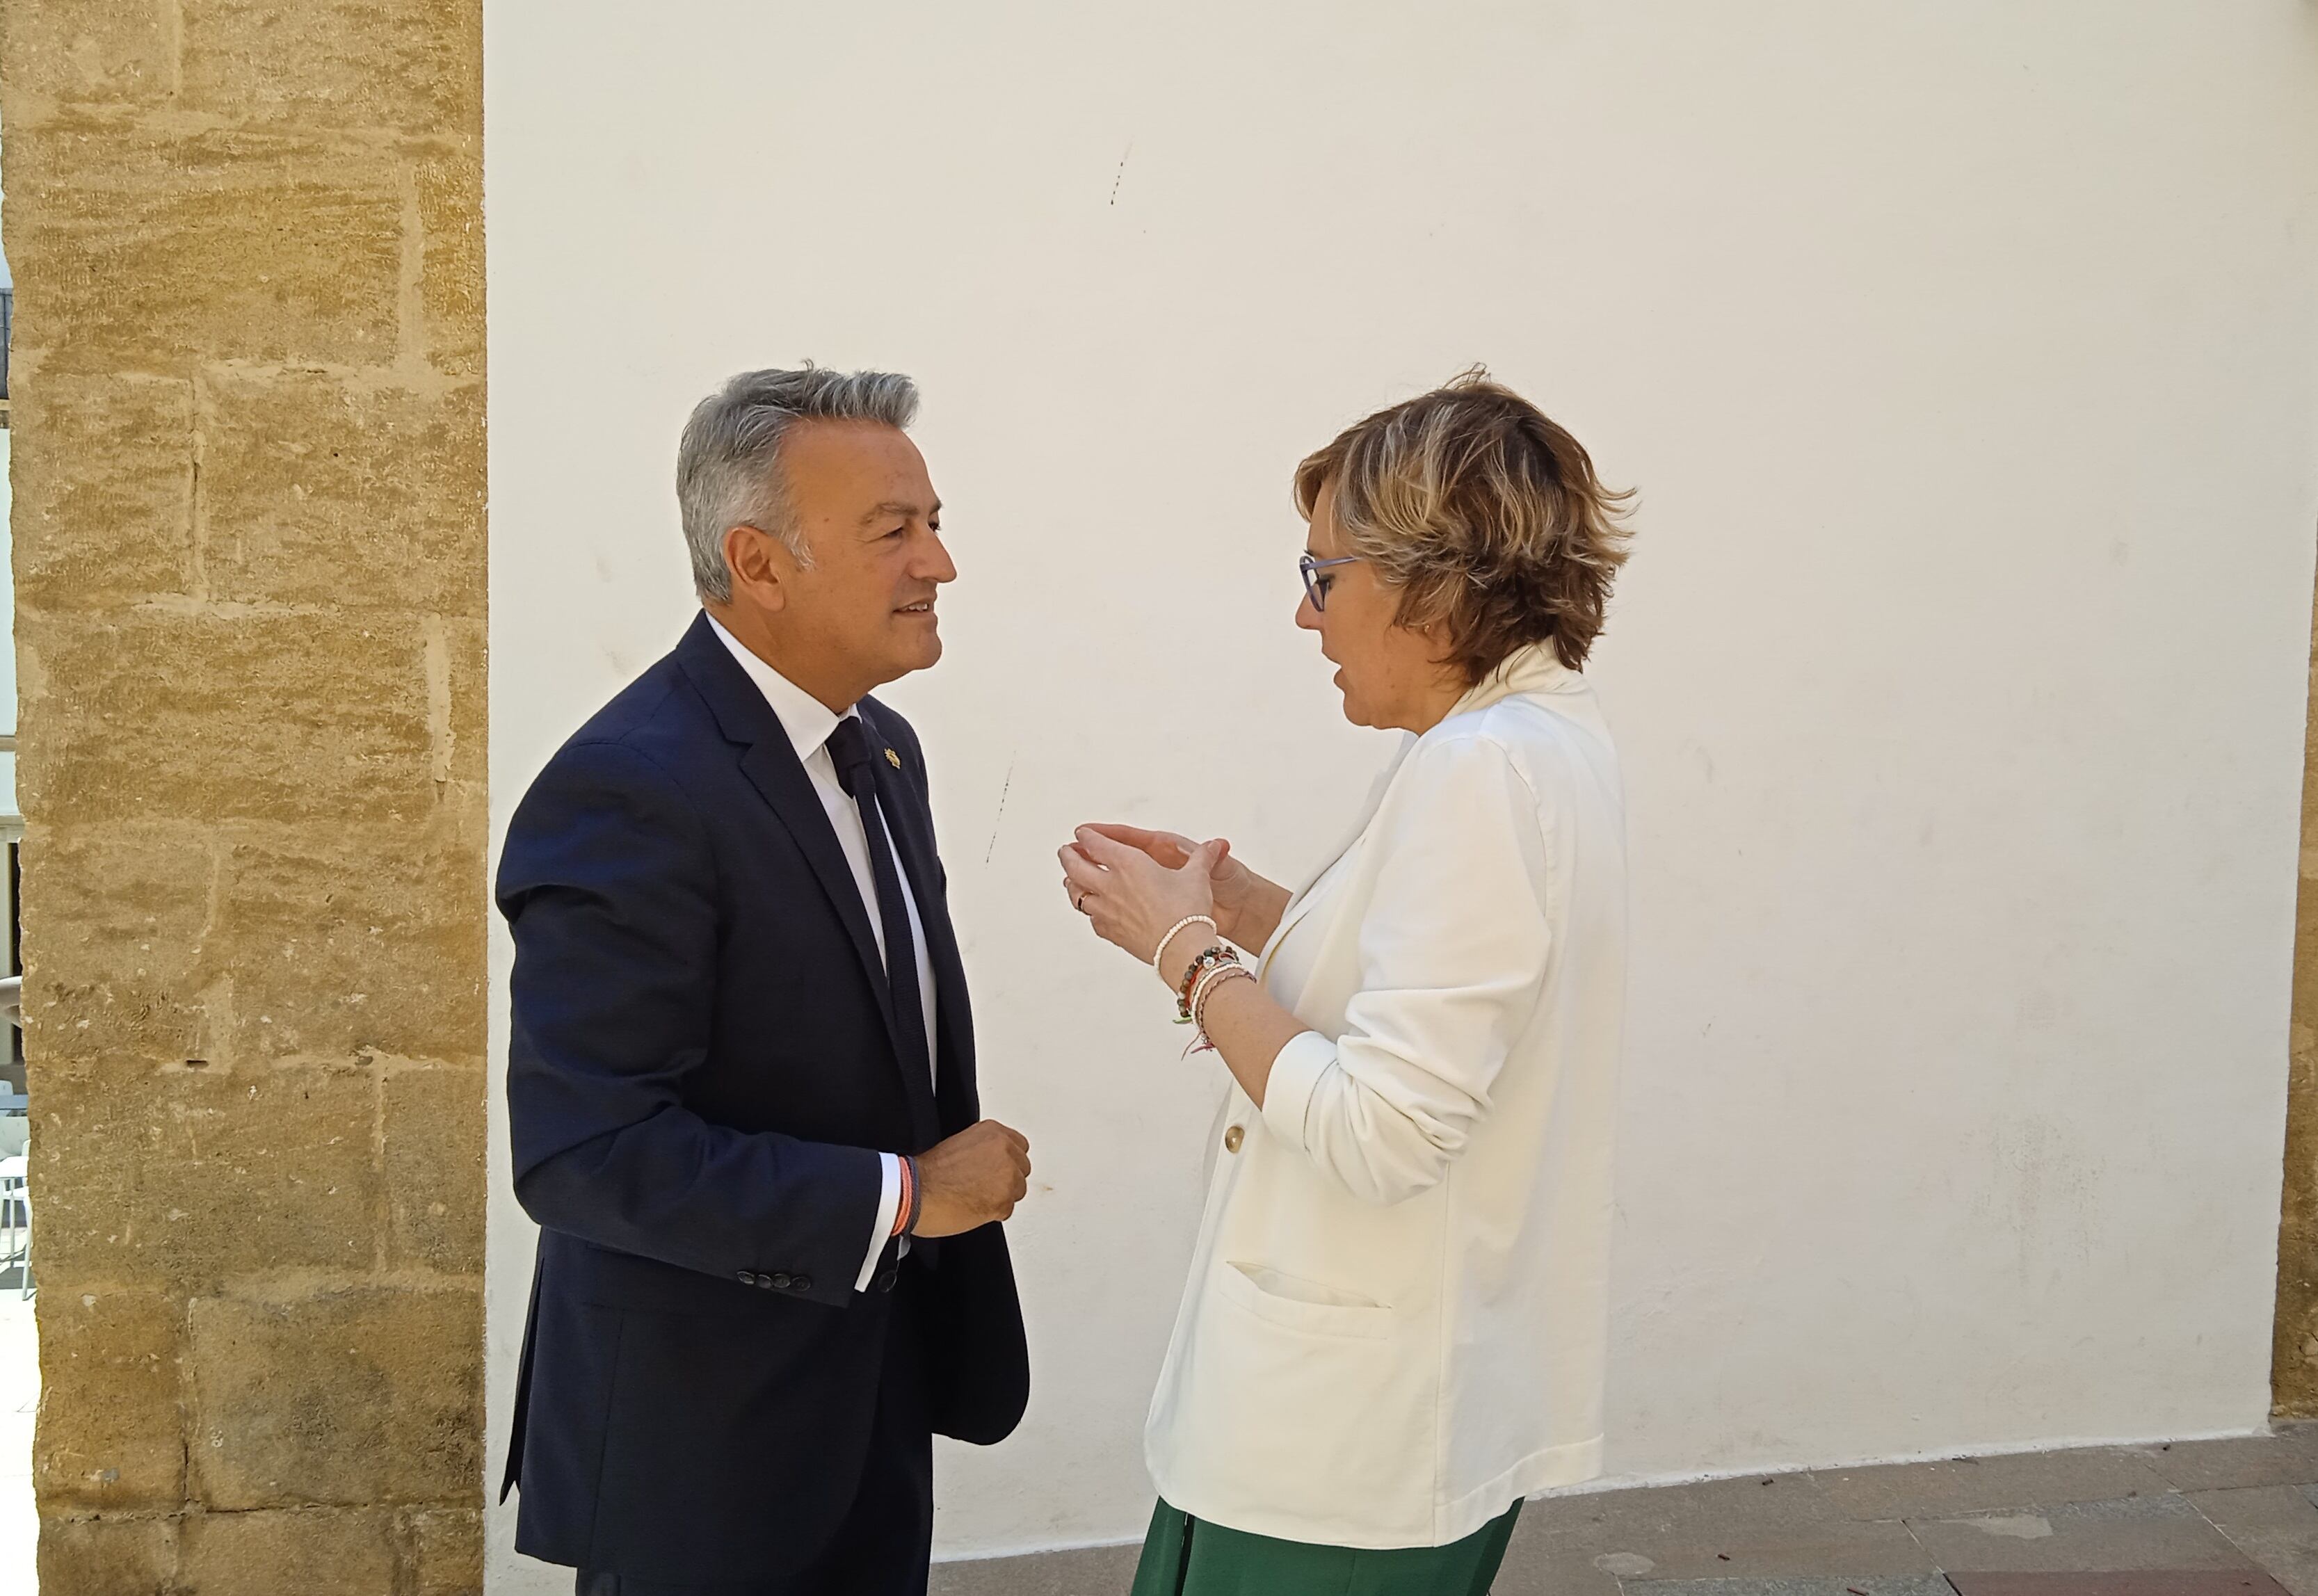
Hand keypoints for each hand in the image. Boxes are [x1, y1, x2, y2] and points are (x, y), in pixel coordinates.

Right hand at [912, 1120, 1030, 1237]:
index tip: (997, 1168)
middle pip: (1022, 1169)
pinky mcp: (1003, 1201)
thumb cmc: (929, 1172)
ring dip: (1001, 1197)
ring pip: (1017, 1191)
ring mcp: (1006, 1176)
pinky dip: (992, 1214)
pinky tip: (973, 1208)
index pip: (1020, 1146)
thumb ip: (985, 1149)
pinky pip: (1006, 1211)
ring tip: (975, 1196)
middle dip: (1007, 1179)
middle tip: (984, 1186)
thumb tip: (993, 1162)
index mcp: (993, 1133)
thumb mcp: (960, 1144)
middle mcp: (1004, 1150)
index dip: (1007, 1161)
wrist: (915, 1191)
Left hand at [1059, 825, 1221, 980]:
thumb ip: (1202, 857)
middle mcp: (1110, 885)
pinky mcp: (1110, 932)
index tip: (1082, 833)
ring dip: (1072, 884)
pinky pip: (1091, 919)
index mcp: (1128, 863)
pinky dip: (1089, 912)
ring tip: (1071, 880)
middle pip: (1074, 866)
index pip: (1095, 843)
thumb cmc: (1188, 910)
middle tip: (1065, 851)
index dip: (1086, 835)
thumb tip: (1217, 845)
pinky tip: (1094, 911)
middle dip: (1067, 855)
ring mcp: (1106, 910)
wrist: (1181, 948)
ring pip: (1076, 894)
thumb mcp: (1197, 876)